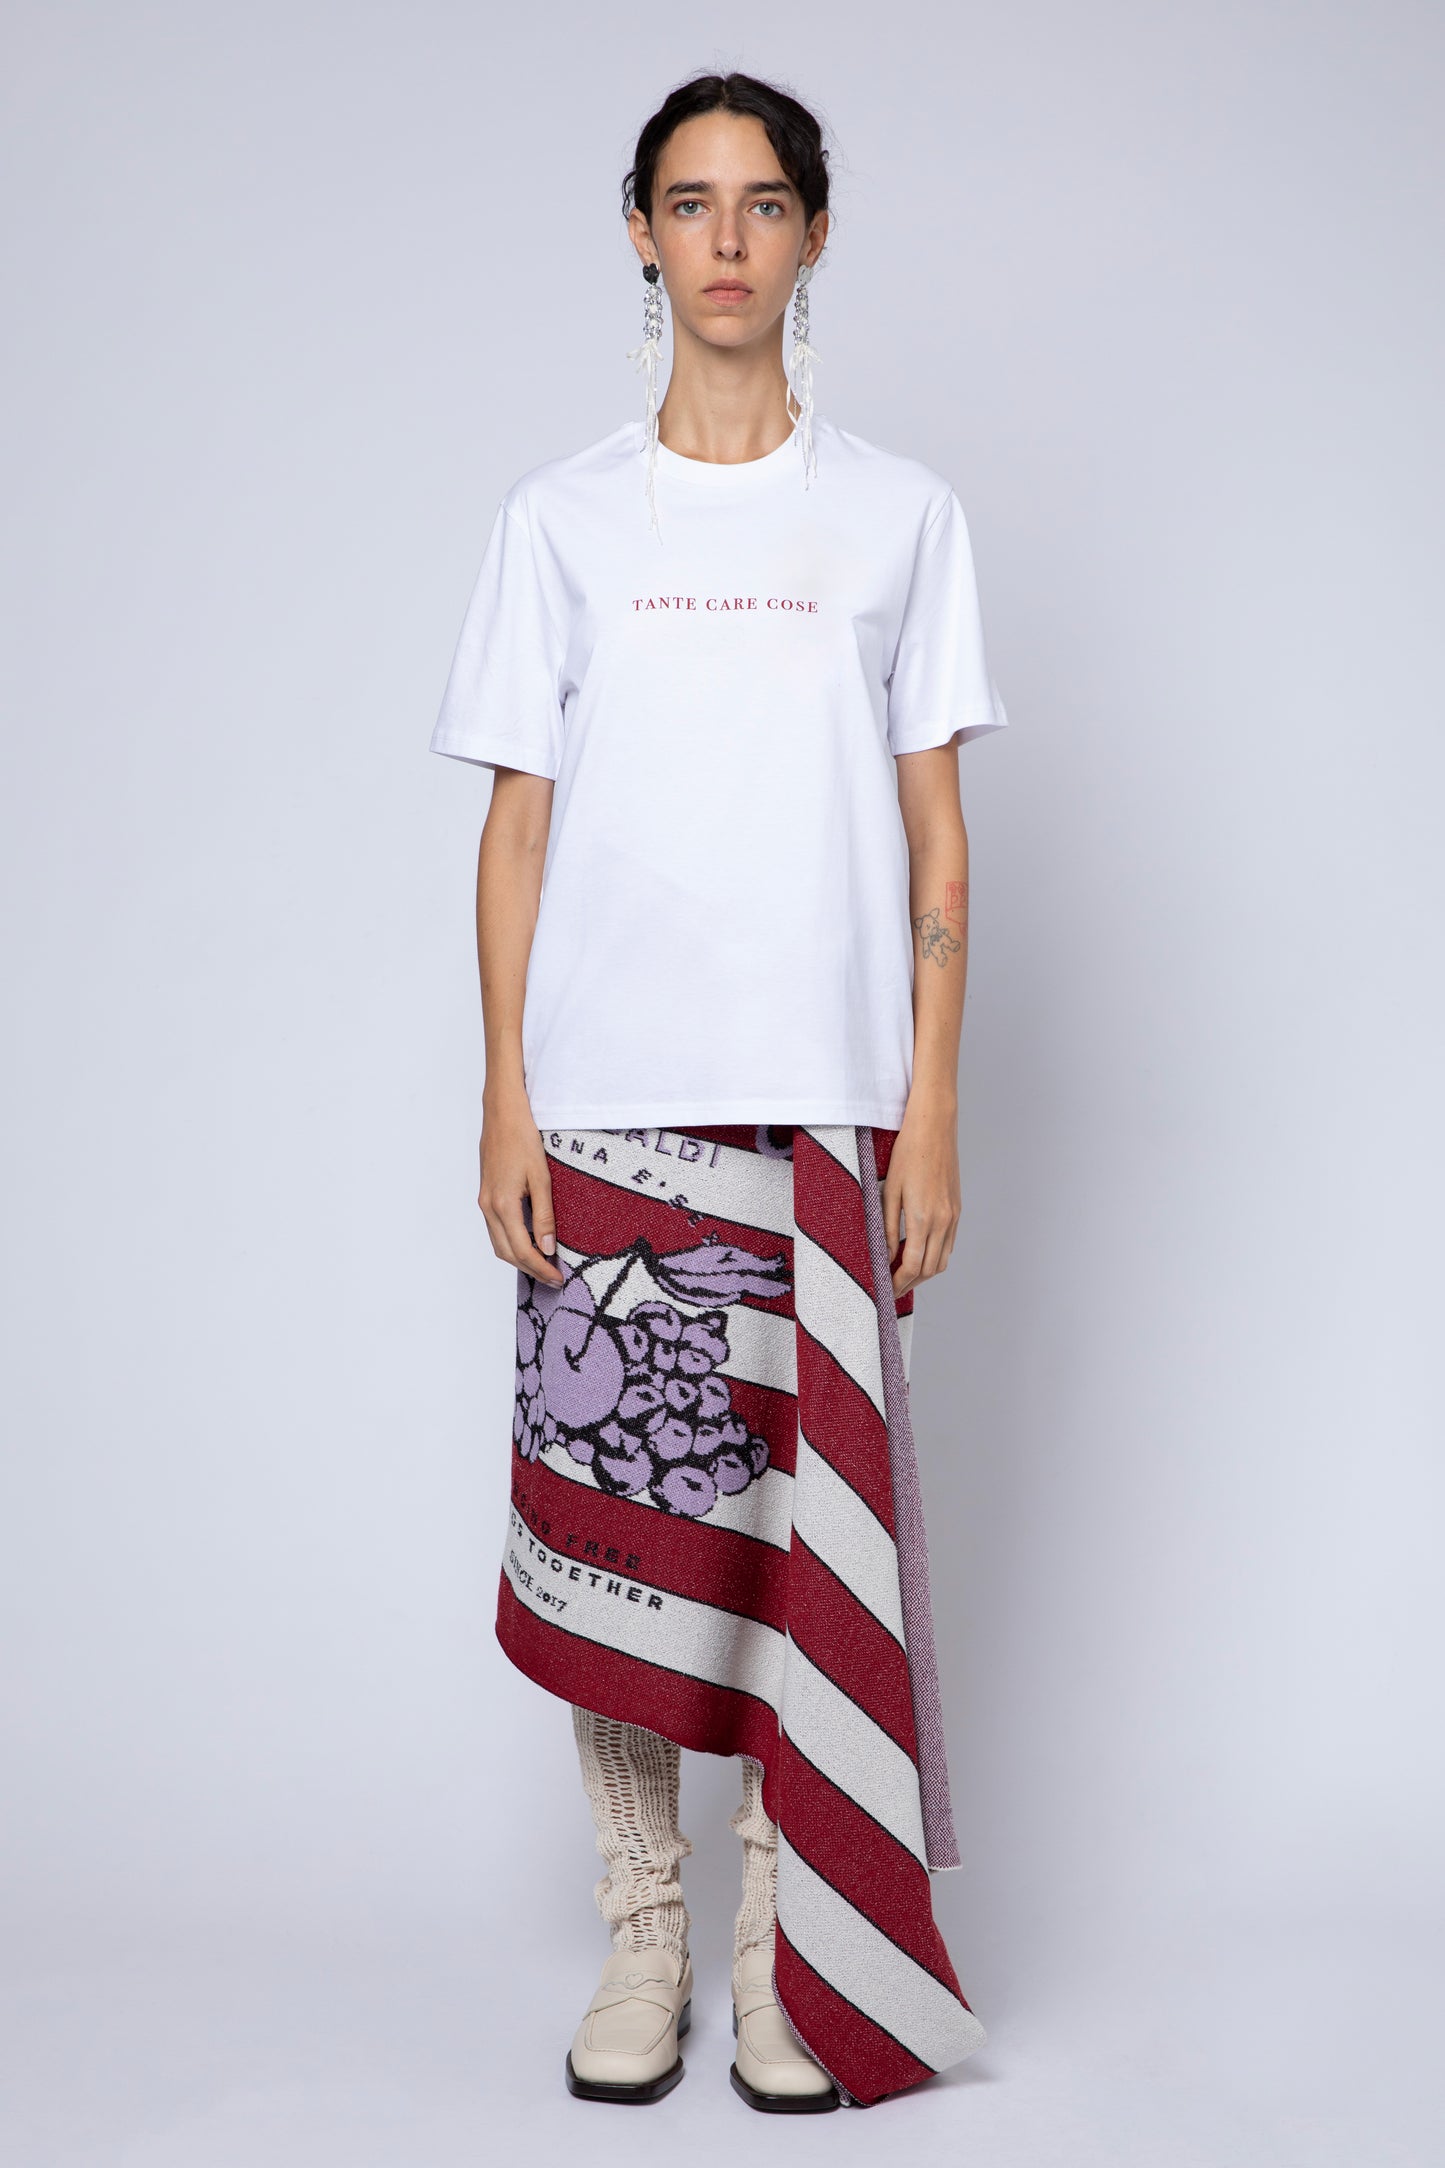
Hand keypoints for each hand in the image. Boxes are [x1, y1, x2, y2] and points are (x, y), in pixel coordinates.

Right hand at [478, 1086, 564, 1286]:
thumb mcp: (541, 1177)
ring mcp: (484, 1202)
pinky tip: (528, 1242)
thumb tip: (548, 1247)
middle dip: (530, 1269)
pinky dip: (511, 1243)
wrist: (501, 1114)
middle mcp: (488, 1207)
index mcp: (503, 1205)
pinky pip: (496, 1230)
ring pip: (498, 1244)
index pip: (522, 1250)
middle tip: (553, 1278)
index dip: (540, 1268)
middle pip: (507, 1253)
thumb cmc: (523, 1139)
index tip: (557, 1278)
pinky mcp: (485, 1195)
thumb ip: (544, 1214)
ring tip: (543, 1265)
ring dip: (519, 1259)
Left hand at [883, 1097, 960, 1296]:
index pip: (912, 1265)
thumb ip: (888, 1227)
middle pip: (929, 1269)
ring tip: (902, 1273)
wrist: (935, 1127)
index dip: (898, 1282)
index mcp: (923, 1217)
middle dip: (910, 1283)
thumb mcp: (889, 1190)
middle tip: (890, 1287)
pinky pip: (949, 1244)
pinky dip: (934, 1255)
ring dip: (923, 1272)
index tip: (885, 1289)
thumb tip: (886, 1255)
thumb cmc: (908, 1153)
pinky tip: (918, 1252)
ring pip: (942, 1260)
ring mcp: (954, 1215)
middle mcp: (943, 1220)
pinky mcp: (958, 1209)